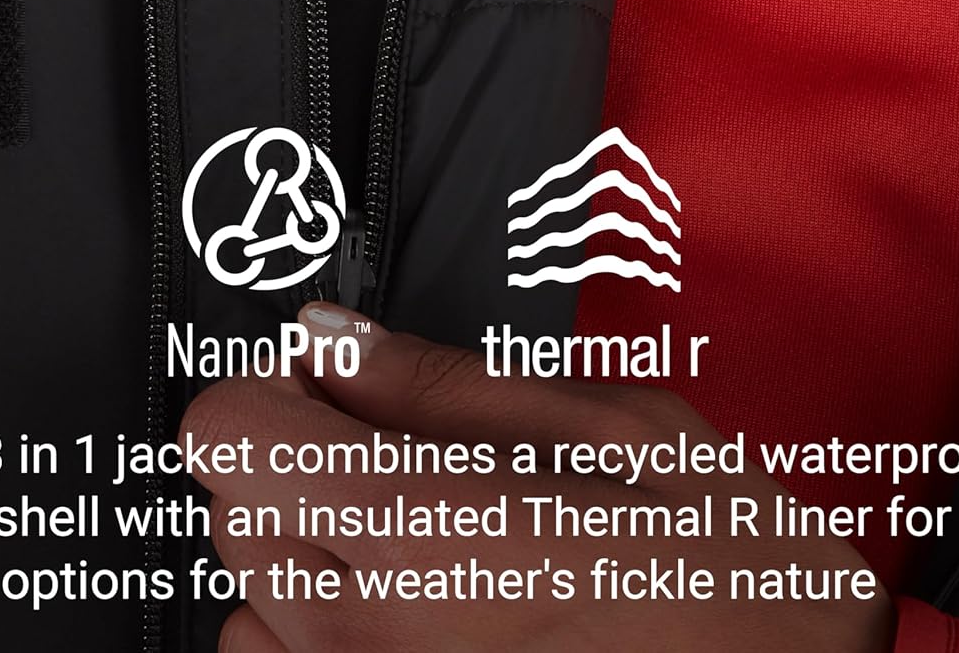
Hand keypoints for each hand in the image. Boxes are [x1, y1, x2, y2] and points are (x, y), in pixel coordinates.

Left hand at [186, 307, 895, 652]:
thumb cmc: (734, 585)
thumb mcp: (613, 433)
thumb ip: (445, 383)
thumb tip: (330, 337)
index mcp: (423, 531)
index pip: (225, 433)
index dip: (277, 392)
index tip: (334, 389)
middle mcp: (368, 639)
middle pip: (233, 514)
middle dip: (301, 469)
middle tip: (409, 466)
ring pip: (253, 613)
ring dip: (315, 568)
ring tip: (433, 558)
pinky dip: (334, 645)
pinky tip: (435, 621)